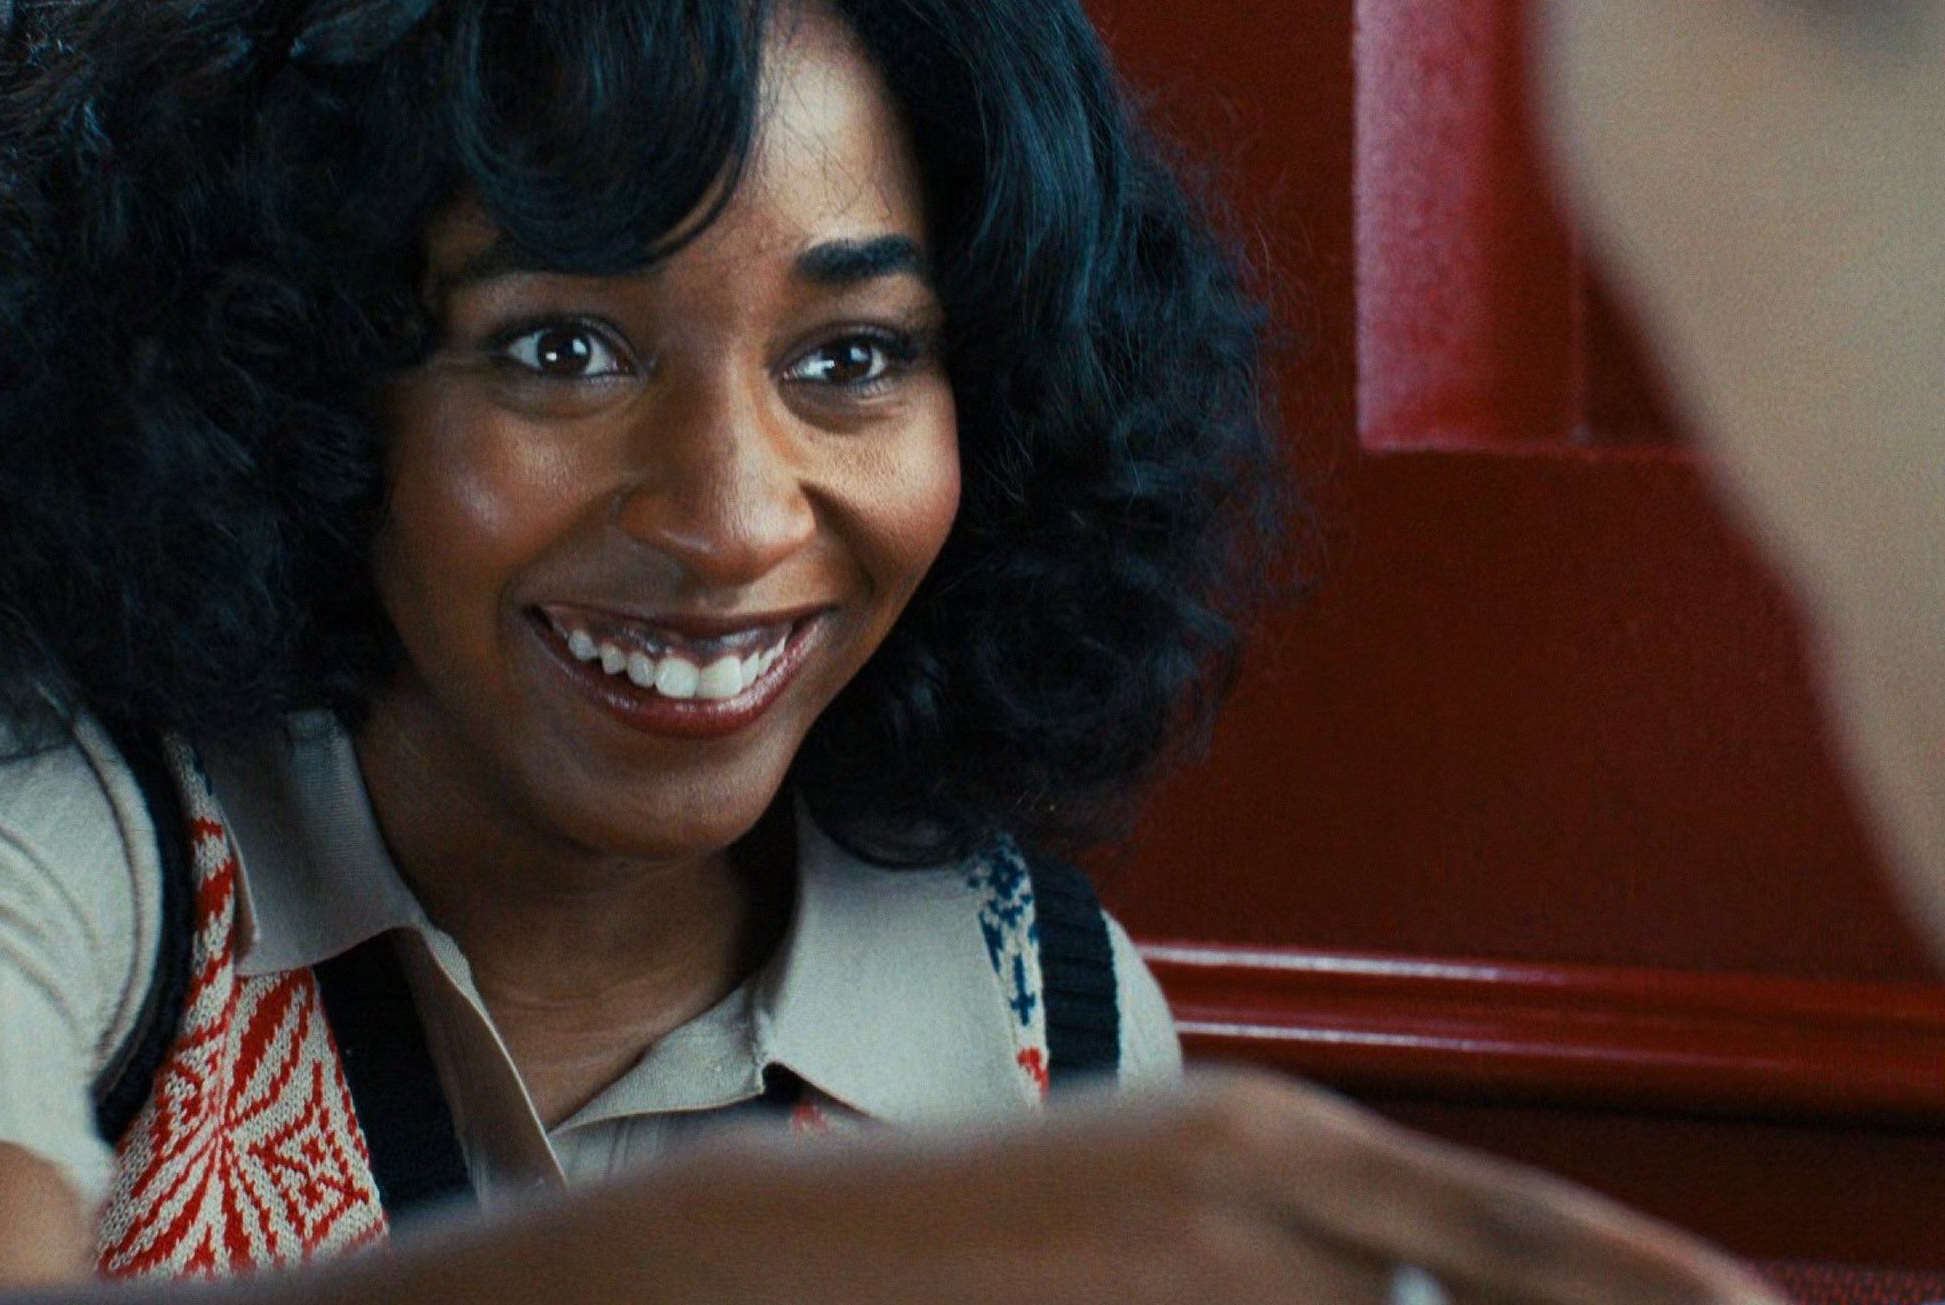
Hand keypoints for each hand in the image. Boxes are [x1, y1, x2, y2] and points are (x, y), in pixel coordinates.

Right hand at [336, 1069, 1781, 1304]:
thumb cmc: (963, 1231)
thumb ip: (1297, 1236)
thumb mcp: (1153, 1190)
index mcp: (1267, 1132)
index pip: (1519, 1229)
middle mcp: (1259, 1192)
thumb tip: (1422, 1281)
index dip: (1647, 1285)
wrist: (773, 1252)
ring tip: (1351, 1301)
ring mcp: (1205, 1275)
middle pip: (1480, 1292)